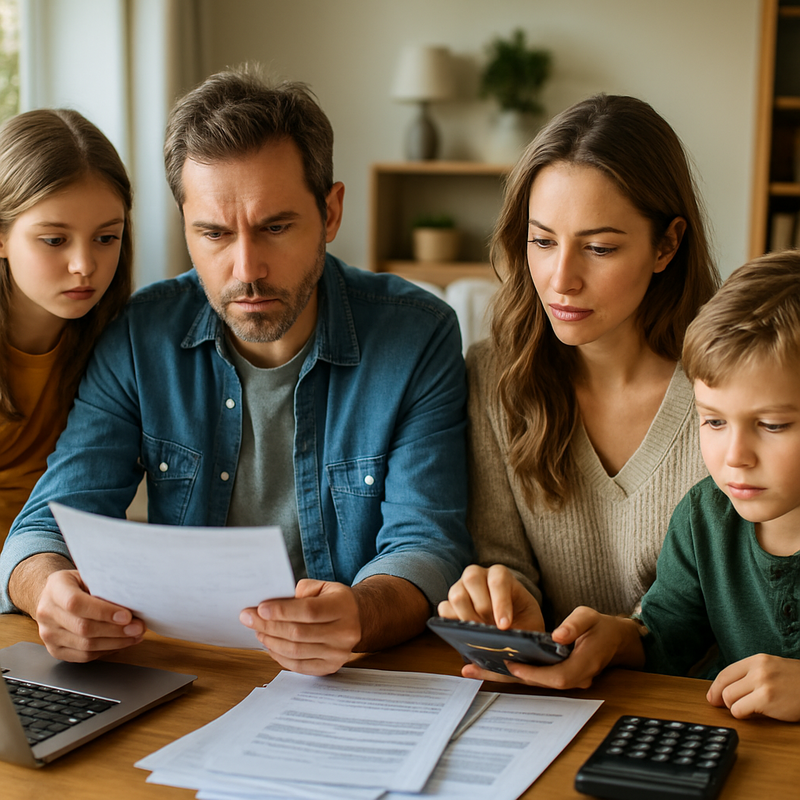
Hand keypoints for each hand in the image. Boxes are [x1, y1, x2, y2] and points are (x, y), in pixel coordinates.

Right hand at [34, 569, 144, 661]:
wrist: (55, 596)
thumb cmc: (78, 583)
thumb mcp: (89, 574)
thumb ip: (104, 585)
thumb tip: (132, 599)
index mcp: (55, 588)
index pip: (76, 603)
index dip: (103, 611)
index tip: (127, 616)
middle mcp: (47, 612)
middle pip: (83, 628)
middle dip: (116, 630)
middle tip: (138, 627)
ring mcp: (48, 634)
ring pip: (85, 645)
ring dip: (115, 642)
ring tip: (135, 635)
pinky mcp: (55, 650)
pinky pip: (84, 656)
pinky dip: (107, 651)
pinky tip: (121, 643)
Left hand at [240, 579, 360, 675]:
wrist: (359, 620)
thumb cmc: (336, 601)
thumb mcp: (324, 586)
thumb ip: (301, 591)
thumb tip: (274, 604)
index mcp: (343, 607)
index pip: (308, 611)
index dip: (282, 611)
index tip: (260, 608)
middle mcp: (344, 632)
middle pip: (298, 633)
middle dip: (269, 625)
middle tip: (248, 618)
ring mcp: (338, 653)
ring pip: (296, 651)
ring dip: (271, 641)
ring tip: (258, 630)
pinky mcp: (330, 667)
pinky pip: (299, 666)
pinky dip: (280, 657)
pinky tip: (270, 645)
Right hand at [437, 564, 544, 631]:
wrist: (513, 627)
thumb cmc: (523, 622)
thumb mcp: (530, 624)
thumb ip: (524, 629)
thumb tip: (509, 640)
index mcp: (501, 574)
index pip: (498, 579)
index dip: (500, 602)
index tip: (504, 625)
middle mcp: (479, 575)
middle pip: (472, 578)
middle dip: (482, 607)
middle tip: (491, 628)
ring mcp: (462, 587)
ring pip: (456, 594)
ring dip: (467, 616)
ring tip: (480, 633)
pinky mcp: (450, 603)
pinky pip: (444, 609)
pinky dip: (454, 622)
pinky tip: (468, 633)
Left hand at [456, 606, 643, 686]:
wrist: (612, 640)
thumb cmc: (600, 627)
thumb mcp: (591, 618)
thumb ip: (576, 625)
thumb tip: (558, 635)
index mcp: (582, 666)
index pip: (557, 677)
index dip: (533, 673)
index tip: (511, 664)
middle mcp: (570, 678)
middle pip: (535, 684)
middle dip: (504, 677)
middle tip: (473, 668)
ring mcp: (561, 678)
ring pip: (528, 681)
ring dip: (500, 675)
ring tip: (470, 667)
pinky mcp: (552, 674)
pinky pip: (528, 676)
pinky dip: (508, 671)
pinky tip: (486, 663)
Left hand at [707, 654, 799, 720]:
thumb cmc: (796, 682)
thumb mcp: (772, 670)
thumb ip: (751, 675)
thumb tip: (724, 691)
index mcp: (757, 660)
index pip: (725, 673)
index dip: (715, 688)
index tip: (712, 698)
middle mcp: (758, 669)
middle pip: (724, 687)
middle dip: (723, 700)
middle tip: (729, 707)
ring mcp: (762, 683)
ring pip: (729, 699)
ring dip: (735, 708)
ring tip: (748, 709)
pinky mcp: (767, 699)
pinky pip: (740, 710)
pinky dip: (743, 715)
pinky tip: (755, 714)